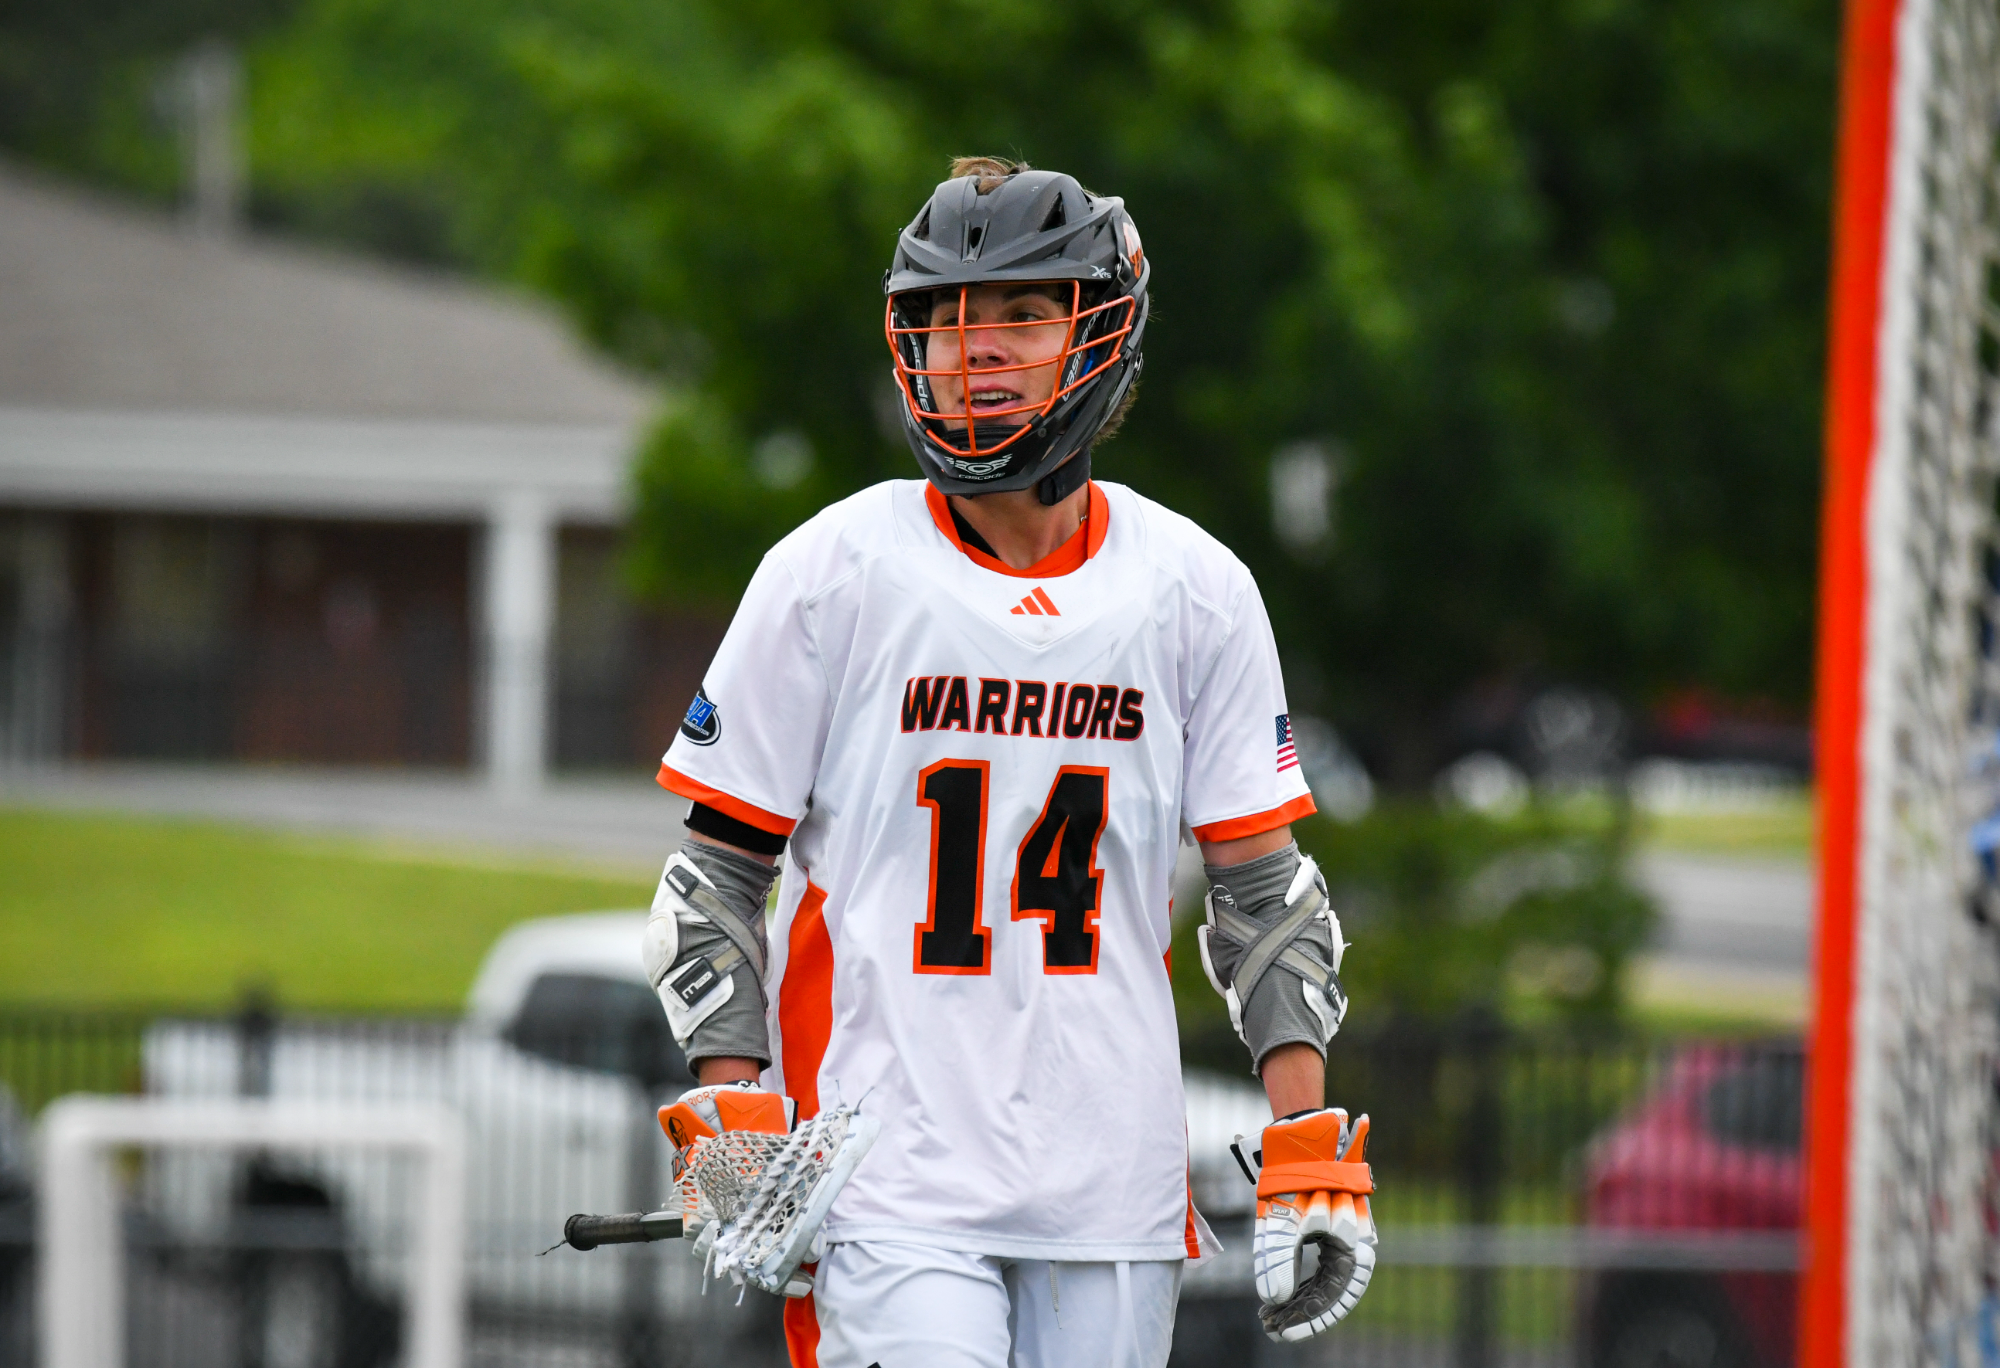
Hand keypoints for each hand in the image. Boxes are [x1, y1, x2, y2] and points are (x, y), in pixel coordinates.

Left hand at [1252, 1107, 1375, 1341]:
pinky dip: (1297, 1282)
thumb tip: (1274, 1299)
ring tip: (1268, 1317)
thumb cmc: (1296, 1174)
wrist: (1300, 1135)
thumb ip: (1280, 1258)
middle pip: (1330, 1293)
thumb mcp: (1283, 1217)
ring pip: (1322, 1283)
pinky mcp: (1325, 1234)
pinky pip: (1316, 1267)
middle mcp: (1351, 1245)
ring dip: (1297, 1302)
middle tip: (1271, 1327)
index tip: (1283, 1333)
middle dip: (1301, 1314)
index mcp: (1353, 1242)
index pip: (1336, 1295)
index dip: (1311, 1319)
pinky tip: (1276, 1296)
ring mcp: (1339, 1240)